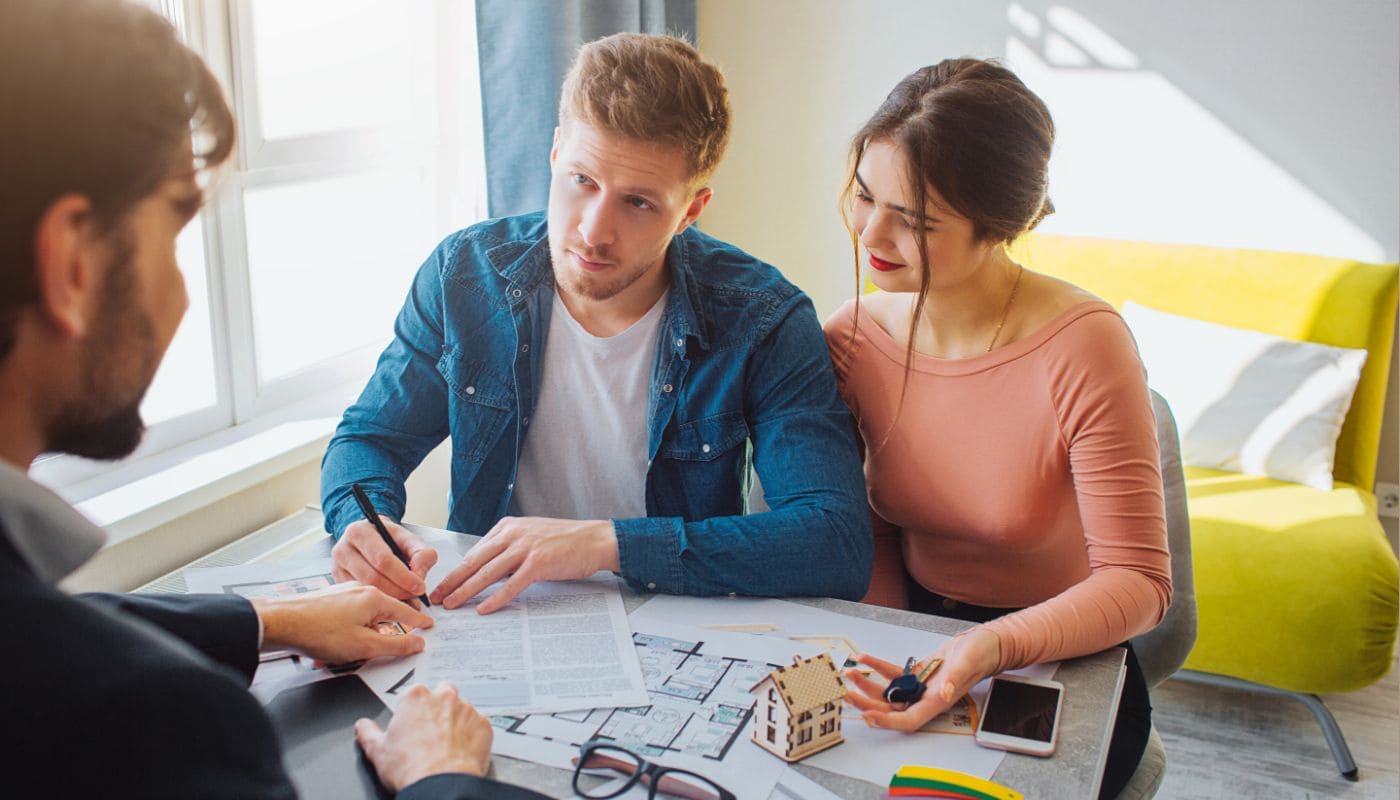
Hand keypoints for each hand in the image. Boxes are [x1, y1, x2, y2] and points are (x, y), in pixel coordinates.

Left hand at [252, 582, 431, 663]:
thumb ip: (395, 645)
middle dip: (390, 630)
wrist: (281, 622)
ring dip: (367, 633)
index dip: (419, 621)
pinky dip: (352, 630)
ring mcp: (344, 594)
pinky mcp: (330, 600)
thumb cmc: (320, 632)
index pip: (406, 611)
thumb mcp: (365, 646)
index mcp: (375, 598)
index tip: (429, 625)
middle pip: (386, 612)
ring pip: (367, 615)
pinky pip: (351, 616)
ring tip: (357, 651)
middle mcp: (361, 591)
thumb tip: (417, 643)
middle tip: (397, 643)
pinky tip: (341, 644)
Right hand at [332, 517, 437, 601]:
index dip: (403, 576)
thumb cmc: (389, 538)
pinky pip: (359, 597)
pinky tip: (391, 602)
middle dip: (398, 591)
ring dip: (389, 599)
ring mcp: (338, 566)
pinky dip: (377, 603)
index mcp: (360, 532)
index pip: (383, 559)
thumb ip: (421, 554)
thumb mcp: (409, 539)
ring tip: (406, 600)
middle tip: (415, 597)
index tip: (419, 587)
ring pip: (365, 590)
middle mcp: (343, 549)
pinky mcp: (338, 581)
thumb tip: (419, 575)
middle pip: (372, 577)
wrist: (371, 537)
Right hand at [355, 683, 491, 790]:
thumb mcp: (377, 751)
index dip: (414, 708)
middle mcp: (444, 697)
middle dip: (439, 706)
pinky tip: (462, 749)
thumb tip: (362, 726)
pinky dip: (473, 734)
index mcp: (416, 697)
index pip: (416, 692)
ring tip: (448, 742)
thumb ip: (368, 733)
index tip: (413, 721)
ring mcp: (467, 710)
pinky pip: (479, 725)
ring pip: (464, 707)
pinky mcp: (484, 726)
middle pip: (444, 692)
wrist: (440, 785)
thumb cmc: (410, 767)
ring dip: (458, 719)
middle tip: (432, 729)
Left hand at [431, 516, 619, 613]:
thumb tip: (488, 573)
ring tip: (452, 604)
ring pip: (487, 573)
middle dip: (452, 581)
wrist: (595, 539)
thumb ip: (508, 551)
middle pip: (474, 562)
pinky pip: (511, 585)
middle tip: (435, 597)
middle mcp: (513, 534)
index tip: (442, 585)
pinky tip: (484, 609)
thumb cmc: (566, 541)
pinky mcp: (538, 563)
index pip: (474, 552)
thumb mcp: (531, 537)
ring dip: (466, 591)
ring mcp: (525, 548)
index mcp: (508, 527)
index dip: (455, 571)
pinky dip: (496, 598)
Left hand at [844, 626, 1001, 731]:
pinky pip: (893, 675)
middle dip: (868, 705)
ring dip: (868, 687)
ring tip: (851, 674)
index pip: (909, 719)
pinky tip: (865, 659)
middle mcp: (926, 698)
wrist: (983, 644)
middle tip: (848, 696)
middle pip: (892, 709)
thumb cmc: (979, 654)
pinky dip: (878, 668)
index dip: (888, 721)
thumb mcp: (968, 663)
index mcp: (938, 701)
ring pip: (889, 693)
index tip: (869, 716)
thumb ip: (955, 679)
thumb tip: (943, 694)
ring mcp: (921, 688)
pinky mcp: (918, 675)